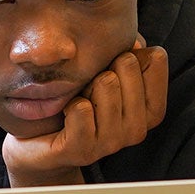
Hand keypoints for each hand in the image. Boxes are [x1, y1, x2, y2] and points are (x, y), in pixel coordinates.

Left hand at [2, 37, 167, 186]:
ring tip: (77, 101)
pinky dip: (68, 104)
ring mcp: (112, 143)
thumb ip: (126, 53)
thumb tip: (135, 42)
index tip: (111, 68)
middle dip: (101, 66)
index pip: (155, 58)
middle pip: (127, 64)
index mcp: (151, 109)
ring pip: (106, 83)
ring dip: (83, 86)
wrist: (39, 143)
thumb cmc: (77, 98)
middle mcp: (138, 129)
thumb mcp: (106, 71)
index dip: (128, 51)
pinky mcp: (83, 151)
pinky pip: (82, 108)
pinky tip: (65, 116)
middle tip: (88, 88)